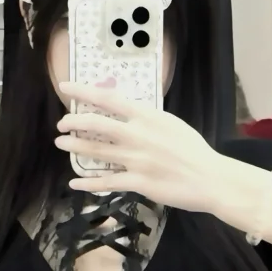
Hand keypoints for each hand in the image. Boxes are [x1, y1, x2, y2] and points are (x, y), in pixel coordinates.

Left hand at [56, 82, 228, 212]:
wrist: (210, 178)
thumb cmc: (193, 150)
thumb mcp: (171, 124)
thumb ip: (148, 119)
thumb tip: (126, 113)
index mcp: (148, 116)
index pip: (109, 99)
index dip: (83, 92)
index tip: (66, 87)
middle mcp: (138, 135)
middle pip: (97, 125)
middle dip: (74, 122)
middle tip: (62, 123)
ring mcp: (136, 160)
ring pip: (97, 151)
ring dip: (75, 146)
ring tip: (61, 143)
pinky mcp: (137, 182)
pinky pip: (106, 182)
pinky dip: (88, 183)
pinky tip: (74, 183)